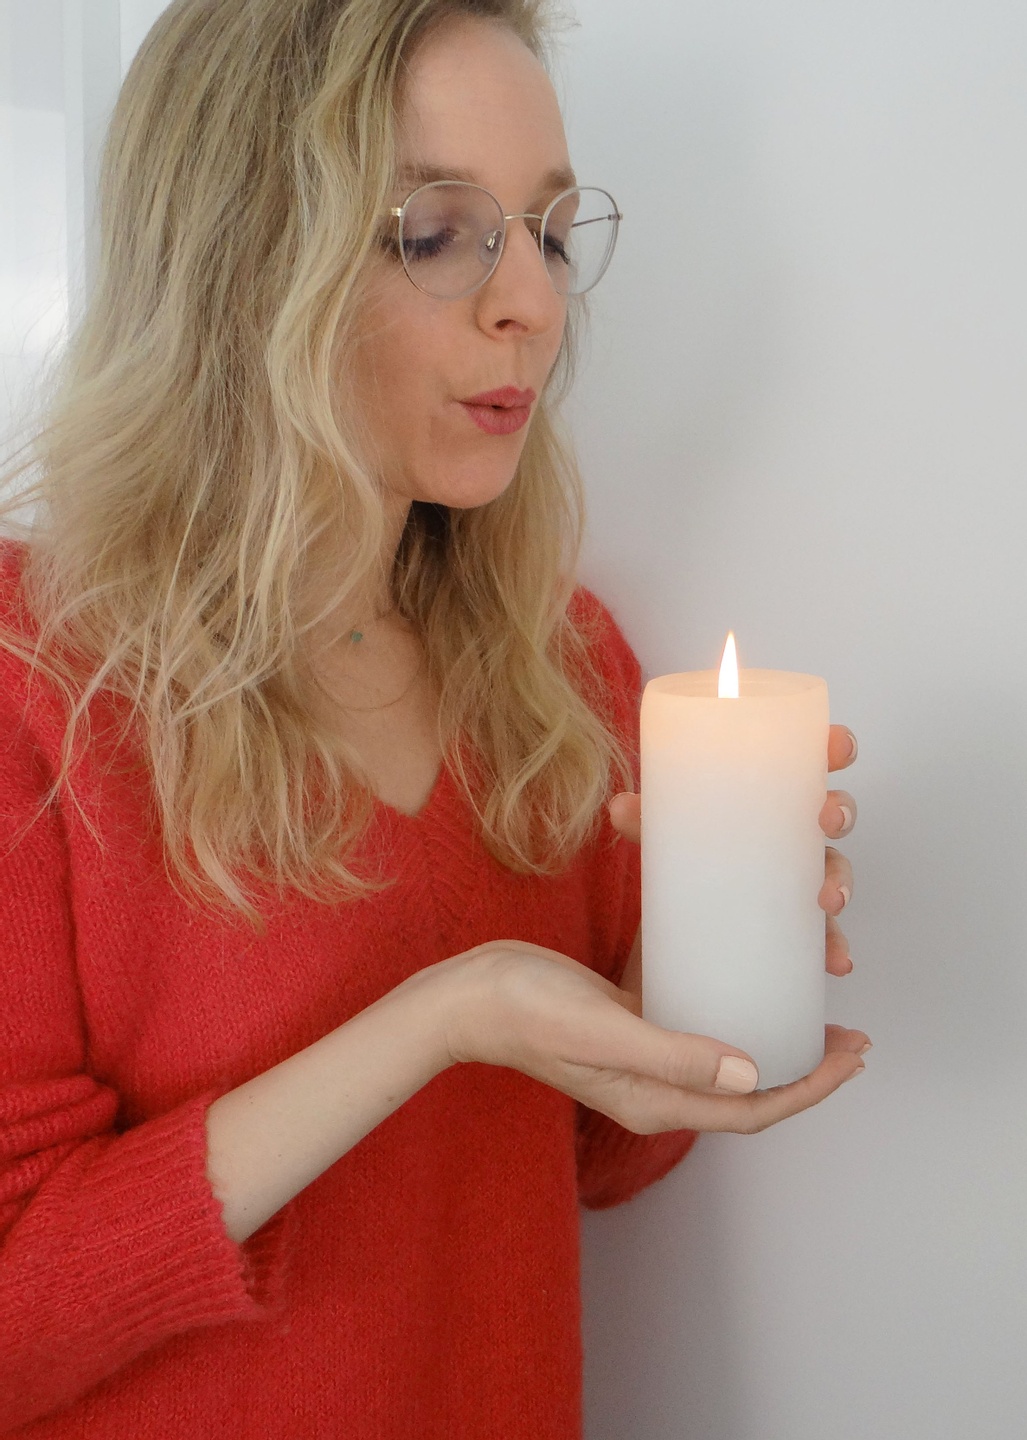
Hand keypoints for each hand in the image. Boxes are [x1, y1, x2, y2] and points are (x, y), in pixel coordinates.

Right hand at [441, 941, 867, 1134]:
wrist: (466, 994)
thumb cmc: (525, 1013)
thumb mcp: (603, 1032)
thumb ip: (674, 1055)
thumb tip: (751, 1073)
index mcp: (655, 1101)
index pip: (752, 1109)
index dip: (809, 1086)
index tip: (850, 1053)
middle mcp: (657, 1083)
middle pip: (750, 1083)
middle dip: (804, 1061)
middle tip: (847, 1027)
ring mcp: (645, 1049)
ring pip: (727, 1046)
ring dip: (771, 1024)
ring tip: (809, 991)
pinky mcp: (632, 1015)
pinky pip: (696, 1012)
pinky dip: (729, 993)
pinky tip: (747, 962)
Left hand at [609, 724, 859, 984]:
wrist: (682, 906)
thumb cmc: (693, 845)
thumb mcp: (667, 830)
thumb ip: (645, 820)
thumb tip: (619, 808)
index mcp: (774, 793)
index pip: (813, 760)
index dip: (835, 747)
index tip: (837, 747)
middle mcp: (795, 831)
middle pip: (833, 812)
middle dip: (841, 811)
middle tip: (826, 820)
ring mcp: (799, 875)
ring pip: (834, 870)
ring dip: (840, 882)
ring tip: (828, 900)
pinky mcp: (793, 919)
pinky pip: (824, 931)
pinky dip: (834, 946)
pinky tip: (837, 961)